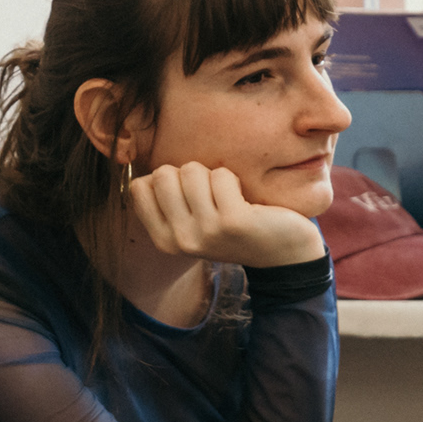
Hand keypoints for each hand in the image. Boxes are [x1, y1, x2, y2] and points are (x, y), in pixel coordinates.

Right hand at [129, 162, 324, 267]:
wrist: (284, 253)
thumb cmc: (234, 228)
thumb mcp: (192, 223)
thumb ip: (166, 202)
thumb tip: (140, 168)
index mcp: (165, 241)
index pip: (139, 187)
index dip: (164, 179)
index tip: (187, 195)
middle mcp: (180, 240)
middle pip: (163, 174)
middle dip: (188, 174)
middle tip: (211, 195)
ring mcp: (206, 232)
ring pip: (190, 171)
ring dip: (213, 175)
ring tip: (228, 197)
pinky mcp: (232, 221)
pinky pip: (221, 175)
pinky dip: (234, 179)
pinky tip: (244, 200)